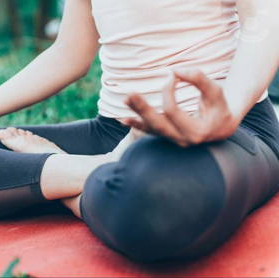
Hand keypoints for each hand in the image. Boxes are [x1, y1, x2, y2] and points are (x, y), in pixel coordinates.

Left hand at [122, 70, 239, 146]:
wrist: (222, 128)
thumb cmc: (219, 108)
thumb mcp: (215, 92)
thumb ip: (199, 79)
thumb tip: (177, 71)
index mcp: (196, 132)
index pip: (172, 110)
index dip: (168, 91)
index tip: (171, 75)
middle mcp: (182, 140)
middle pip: (157, 124)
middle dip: (143, 109)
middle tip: (130, 94)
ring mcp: (173, 140)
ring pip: (151, 128)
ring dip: (136, 114)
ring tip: (125, 100)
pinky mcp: (167, 137)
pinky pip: (149, 132)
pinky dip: (137, 125)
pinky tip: (123, 119)